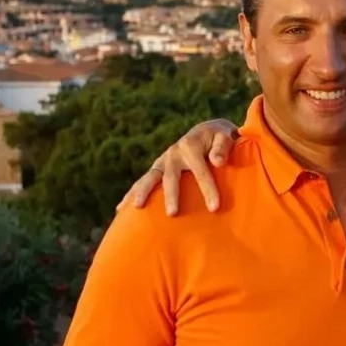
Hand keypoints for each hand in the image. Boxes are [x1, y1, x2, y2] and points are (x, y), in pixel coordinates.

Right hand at [116, 119, 237, 215]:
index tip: (214, 208)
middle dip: (171, 195)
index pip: (200, 171)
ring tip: (137, 207)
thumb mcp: (225, 137)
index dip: (208, 189)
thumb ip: (222, 147)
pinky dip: (131, 194)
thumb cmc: (221, 139)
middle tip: (172, 213)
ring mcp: (163, 161)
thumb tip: (217, 161)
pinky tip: (120, 209)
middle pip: (171, 177)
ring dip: (143, 192)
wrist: (208, 132)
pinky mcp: (158, 169)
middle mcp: (173, 153)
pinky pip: (144, 182)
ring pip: (150, 178)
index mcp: (190, 146)